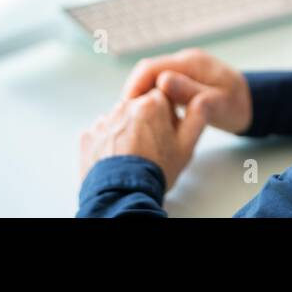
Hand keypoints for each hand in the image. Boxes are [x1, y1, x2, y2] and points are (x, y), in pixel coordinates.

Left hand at [79, 88, 207, 186]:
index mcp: (151, 104)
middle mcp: (125, 106)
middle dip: (146, 122)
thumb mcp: (186, 146)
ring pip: (120, 119)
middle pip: (140, 107)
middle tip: (150, 147)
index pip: (163, 96)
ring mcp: (104, 120)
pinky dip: (109, 142)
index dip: (167, 115)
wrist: (122, 195)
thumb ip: (197, 117)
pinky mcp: (88, 136)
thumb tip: (203, 98)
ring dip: (126, 131)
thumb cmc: (156, 170)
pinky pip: (102, 133)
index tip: (166, 132)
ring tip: (133, 155)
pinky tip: (117, 158)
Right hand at [122, 48, 252, 134]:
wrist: (252, 103)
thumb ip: (190, 92)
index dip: (134, 87)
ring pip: (152, 78)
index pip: (151, 68)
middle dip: (135, 93)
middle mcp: (185, 60)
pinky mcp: (184, 78)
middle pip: (148, 72)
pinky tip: (149, 116)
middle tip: (125, 118)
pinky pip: (160, 84)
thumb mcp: (216, 103)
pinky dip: (152, 98)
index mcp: (191, 62)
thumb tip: (162, 81)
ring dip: (142, 96)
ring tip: (133, 119)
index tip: (126, 109)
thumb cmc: (237, 105)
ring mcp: (184, 68)